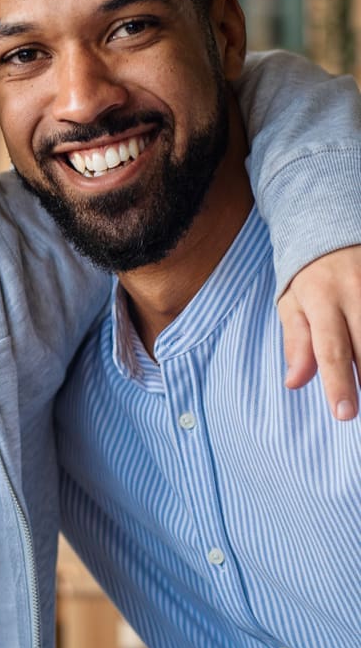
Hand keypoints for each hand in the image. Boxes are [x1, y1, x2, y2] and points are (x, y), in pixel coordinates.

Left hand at [279, 246, 360, 420]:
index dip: (339, 385)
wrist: (334, 232)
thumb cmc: (310, 277)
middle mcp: (356, 293)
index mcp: (321, 298)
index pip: (331, 350)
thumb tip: (294, 382)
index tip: (345, 415)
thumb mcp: (292, 303)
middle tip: (358, 411)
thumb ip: (296, 343)